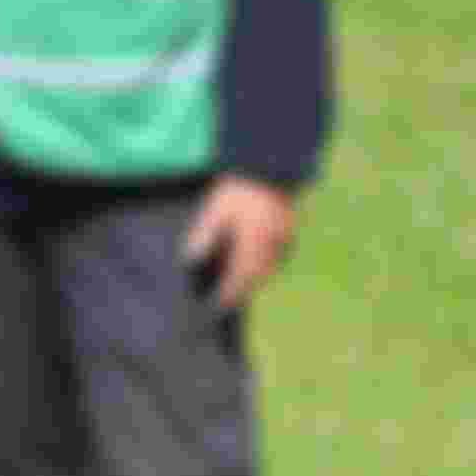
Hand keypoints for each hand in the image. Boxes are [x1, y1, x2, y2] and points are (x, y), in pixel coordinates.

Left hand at [181, 176, 296, 309]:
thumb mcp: (216, 208)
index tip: (216, 306)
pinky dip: (262, 265)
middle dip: (241, 291)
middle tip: (225, 302)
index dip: (228, 294)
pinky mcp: (287, 232)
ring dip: (252, 280)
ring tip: (236, 287)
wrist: (268, 169)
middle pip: (255, 278)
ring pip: (267, 269)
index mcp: (252, 241)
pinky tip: (251, 265)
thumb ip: (204, 233)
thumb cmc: (238, 189)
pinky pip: (275, 257)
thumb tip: (189, 258)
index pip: (239, 277)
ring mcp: (281, 240)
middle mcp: (270, 245)